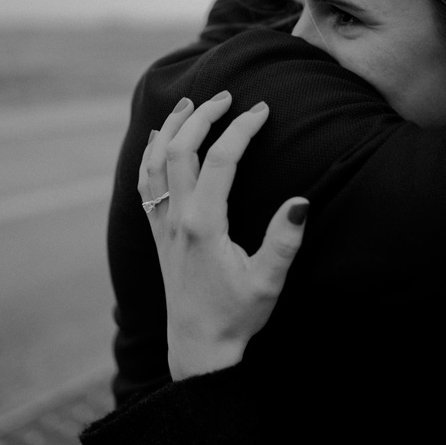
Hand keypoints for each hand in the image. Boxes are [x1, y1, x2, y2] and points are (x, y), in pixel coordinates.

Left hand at [139, 91, 308, 378]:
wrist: (198, 348)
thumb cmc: (236, 317)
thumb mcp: (268, 282)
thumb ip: (284, 241)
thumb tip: (300, 200)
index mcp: (203, 224)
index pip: (219, 160)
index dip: (240, 129)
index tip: (261, 110)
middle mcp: (176, 219)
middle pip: (179, 151)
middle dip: (202, 117)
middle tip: (227, 97)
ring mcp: (162, 226)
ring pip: (154, 163)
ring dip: (169, 130)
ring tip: (187, 105)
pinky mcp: (158, 235)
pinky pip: (144, 184)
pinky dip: (150, 156)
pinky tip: (158, 144)